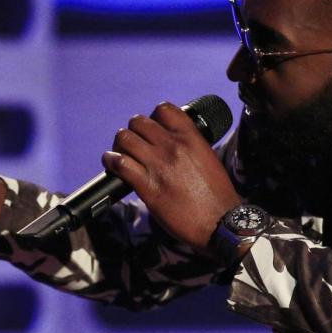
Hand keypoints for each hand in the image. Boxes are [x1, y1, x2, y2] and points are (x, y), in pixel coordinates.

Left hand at [98, 101, 240, 249]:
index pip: (164, 109)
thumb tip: (175, 146)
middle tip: (132, 145)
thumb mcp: (209, 159)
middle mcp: (173, 146)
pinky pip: (119, 163)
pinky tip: (111, 165)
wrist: (220, 222)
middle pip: (139, 122)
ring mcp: (158, 164)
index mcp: (190, 137)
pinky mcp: (147, 185)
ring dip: (119, 145)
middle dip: (133, 131)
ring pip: (125, 138)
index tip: (151, 131)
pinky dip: (110, 161)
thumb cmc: (217, 196)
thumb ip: (191, 147)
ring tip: (120, 154)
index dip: (153, 118)